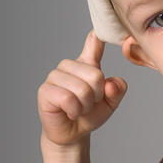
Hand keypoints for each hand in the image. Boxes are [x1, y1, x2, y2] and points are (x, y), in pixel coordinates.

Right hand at [38, 31, 126, 148]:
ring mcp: (55, 76)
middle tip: (88, 104)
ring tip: (78, 109)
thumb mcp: (110, 103)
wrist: (73, 133)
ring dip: (85, 106)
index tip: (100, 29)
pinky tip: (70, 112)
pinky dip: (74, 111)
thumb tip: (112, 83)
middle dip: (97, 97)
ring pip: (82, 89)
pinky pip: (68, 99)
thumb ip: (116, 91)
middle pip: (95, 76)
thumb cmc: (90, 115)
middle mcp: (69, 65)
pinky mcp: (45, 90)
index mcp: (86, 64)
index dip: (98, 36)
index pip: (93, 43)